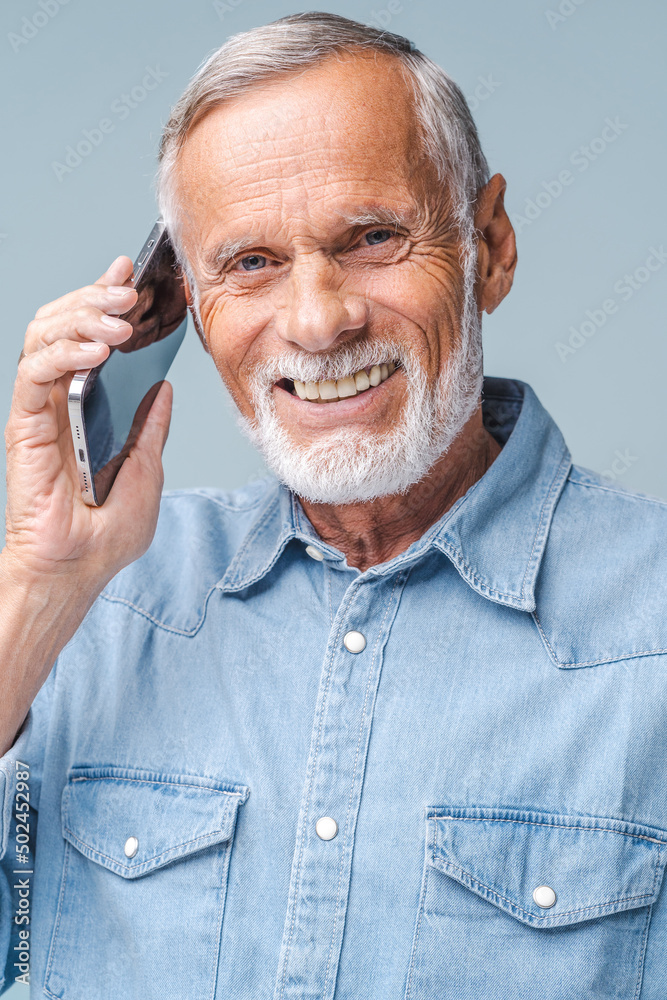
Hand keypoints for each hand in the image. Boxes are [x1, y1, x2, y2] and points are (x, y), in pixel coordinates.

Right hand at [3, 255, 172, 589]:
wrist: (81, 567)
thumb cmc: (107, 530)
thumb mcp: (147, 468)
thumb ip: (149, 425)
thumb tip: (162, 387)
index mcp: (88, 405)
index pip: (90, 337)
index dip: (104, 300)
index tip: (131, 274)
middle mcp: (60, 400)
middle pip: (64, 325)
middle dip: (96, 298)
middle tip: (129, 292)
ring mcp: (40, 410)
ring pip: (43, 337)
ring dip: (83, 318)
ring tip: (120, 320)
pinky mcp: (24, 424)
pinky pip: (35, 373)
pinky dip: (64, 353)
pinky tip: (96, 352)